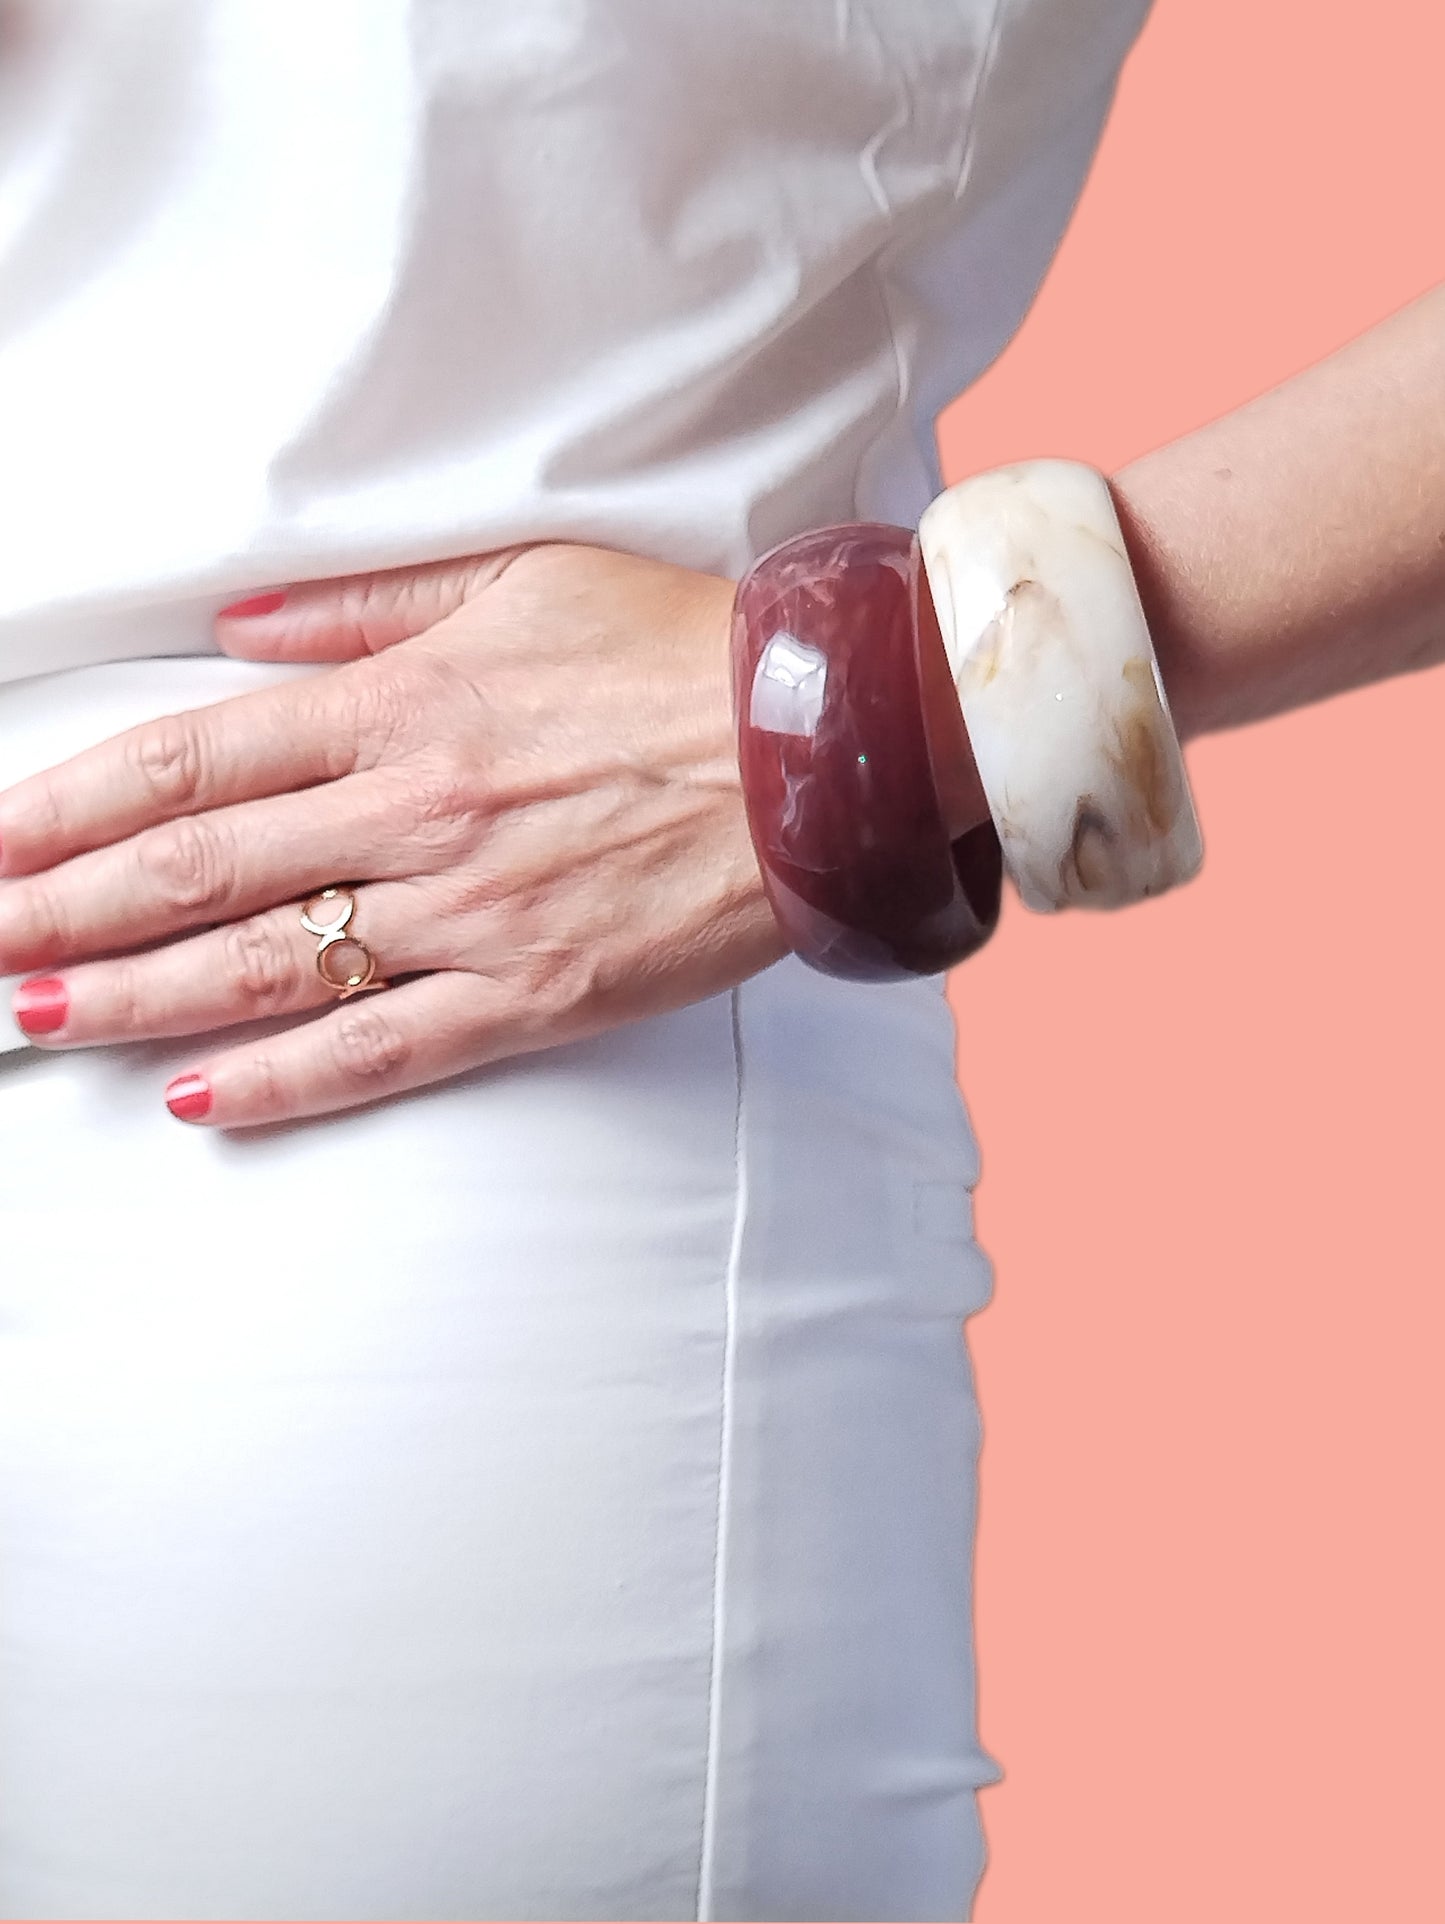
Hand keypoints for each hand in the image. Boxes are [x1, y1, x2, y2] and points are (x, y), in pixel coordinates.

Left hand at [0, 545, 785, 1125]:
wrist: (825, 745)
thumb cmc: (678, 652)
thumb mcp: (521, 580)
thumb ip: (367, 606)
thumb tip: (240, 633)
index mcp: (402, 705)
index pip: (193, 761)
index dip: (71, 808)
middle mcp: (415, 813)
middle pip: (198, 871)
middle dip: (62, 908)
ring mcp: (472, 913)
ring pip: (266, 969)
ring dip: (133, 998)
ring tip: (37, 1015)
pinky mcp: (536, 993)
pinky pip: (387, 1049)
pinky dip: (287, 1082)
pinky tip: (200, 1103)